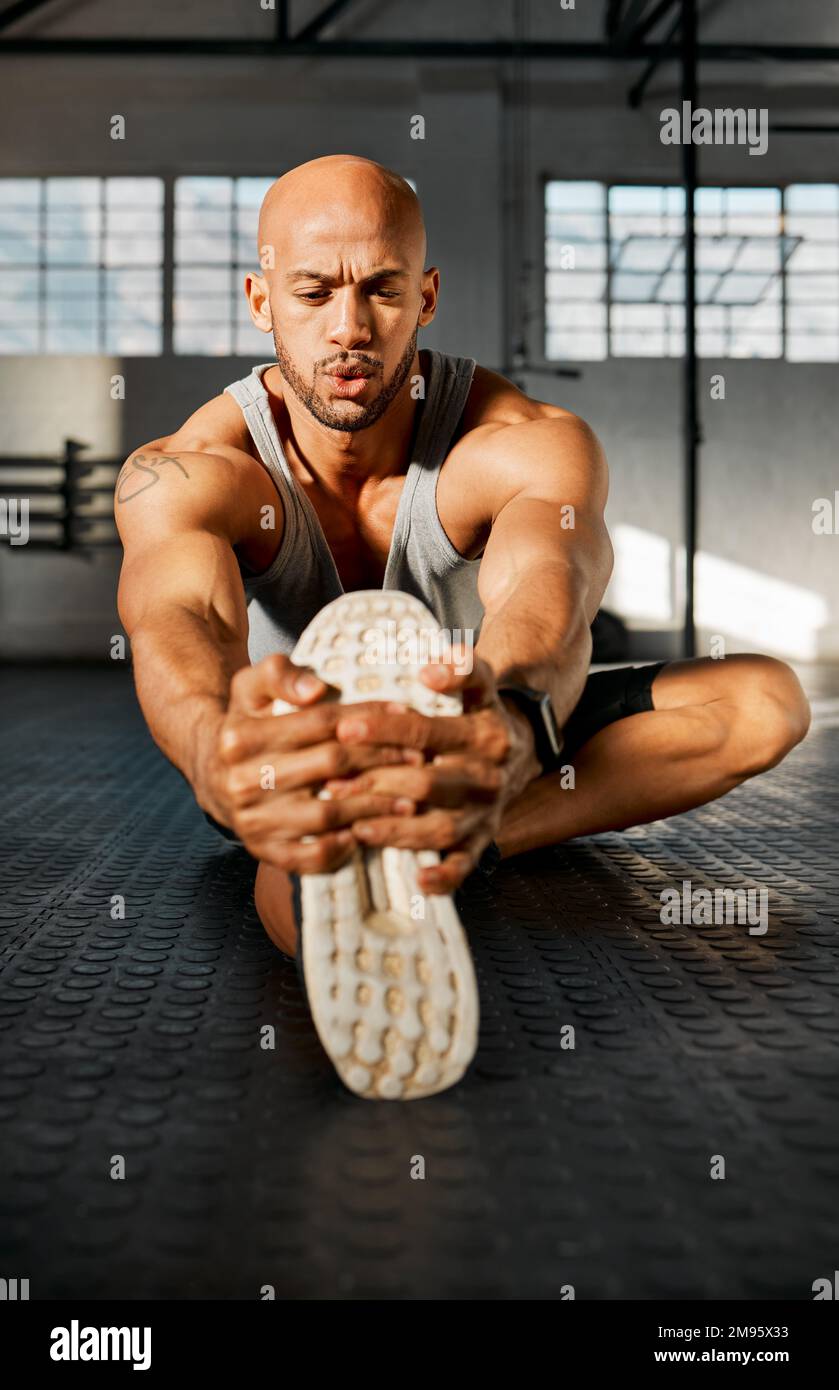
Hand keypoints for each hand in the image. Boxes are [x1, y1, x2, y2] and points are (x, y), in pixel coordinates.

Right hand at [204, 653, 423, 871]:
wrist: (210, 772)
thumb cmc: (247, 723)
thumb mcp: (251, 687)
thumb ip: (279, 674)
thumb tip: (316, 690)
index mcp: (241, 737)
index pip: (320, 722)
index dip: (367, 717)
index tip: (405, 714)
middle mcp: (243, 780)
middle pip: (330, 764)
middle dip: (380, 759)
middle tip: (417, 757)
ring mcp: (252, 820)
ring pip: (327, 813)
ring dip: (373, 806)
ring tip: (407, 798)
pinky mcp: (262, 850)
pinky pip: (309, 857)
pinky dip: (341, 849)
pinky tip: (365, 834)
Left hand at [325, 654, 542, 894]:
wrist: (523, 746)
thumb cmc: (480, 714)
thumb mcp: (480, 686)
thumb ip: (462, 671)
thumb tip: (432, 669)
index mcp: (485, 734)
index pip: (428, 731)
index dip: (385, 728)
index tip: (345, 727)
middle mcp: (490, 775)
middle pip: (427, 782)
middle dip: (377, 783)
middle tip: (333, 783)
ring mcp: (488, 811)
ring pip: (442, 827)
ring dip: (397, 829)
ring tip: (356, 826)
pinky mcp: (484, 838)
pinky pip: (466, 863)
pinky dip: (445, 876)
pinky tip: (418, 881)